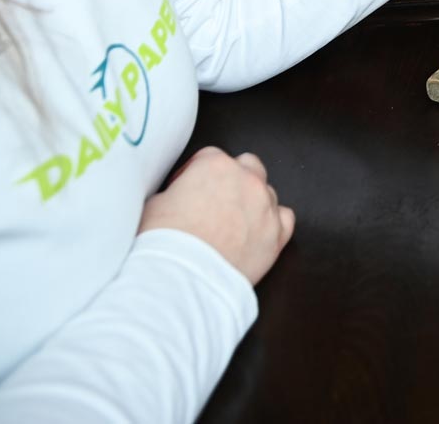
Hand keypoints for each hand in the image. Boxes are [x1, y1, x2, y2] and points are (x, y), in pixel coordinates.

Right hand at [138, 147, 293, 284]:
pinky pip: (285, 219)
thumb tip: (178, 197)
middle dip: (232, 180)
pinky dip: (273, 223)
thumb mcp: (153, 204)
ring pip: (266, 192)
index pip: (209, 157)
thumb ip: (174, 192)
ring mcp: (266, 206)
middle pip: (247, 166)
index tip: (187, 190)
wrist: (181, 280)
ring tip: (232, 225)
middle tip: (213, 204)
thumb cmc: (163, 243)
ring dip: (252, 202)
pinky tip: (257, 234)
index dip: (195, 174)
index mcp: (215, 165)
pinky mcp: (277, 234)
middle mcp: (247, 180)